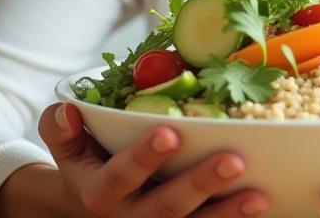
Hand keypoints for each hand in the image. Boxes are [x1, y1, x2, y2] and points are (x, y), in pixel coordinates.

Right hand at [36, 101, 268, 215]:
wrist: (92, 203)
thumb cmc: (89, 160)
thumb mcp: (66, 145)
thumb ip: (60, 127)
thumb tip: (69, 112)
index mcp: (100, 192)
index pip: (120, 176)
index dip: (144, 157)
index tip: (171, 131)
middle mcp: (130, 217)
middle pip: (166, 208)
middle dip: (199, 185)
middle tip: (233, 160)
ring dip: (227, 214)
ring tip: (258, 195)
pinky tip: (260, 209)